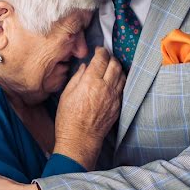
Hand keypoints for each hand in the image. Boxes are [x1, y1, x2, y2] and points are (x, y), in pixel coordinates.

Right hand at [54, 47, 125, 168]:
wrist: (80, 139)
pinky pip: (123, 88)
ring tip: (111, 67)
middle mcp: (105, 87)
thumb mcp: (66, 94)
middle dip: (111, 57)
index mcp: (90, 82)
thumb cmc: (68, 118)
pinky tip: (114, 81)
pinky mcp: (118, 106)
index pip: (101, 59)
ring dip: (117, 68)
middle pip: (115, 64)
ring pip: (122, 75)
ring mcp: (114, 97)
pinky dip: (120, 80)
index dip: (101, 51)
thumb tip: (85, 67)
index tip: (99, 50)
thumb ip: (77, 77)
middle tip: (105, 57)